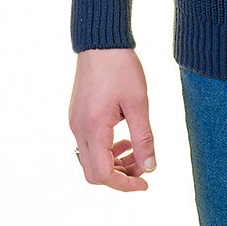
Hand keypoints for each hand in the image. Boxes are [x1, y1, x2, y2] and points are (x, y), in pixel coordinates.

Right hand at [69, 48, 156, 191]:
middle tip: (143, 165)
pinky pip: (88, 143)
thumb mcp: (138, 102)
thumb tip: (151, 166)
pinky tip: (123, 136)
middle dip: (120, 175)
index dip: (126, 184)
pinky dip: (106, 148)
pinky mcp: (77, 115)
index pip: (104, 175)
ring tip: (136, 149)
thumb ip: (144, 137)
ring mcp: (75, 122)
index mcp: (93, 129)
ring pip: (91, 159)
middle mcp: (78, 130)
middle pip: (94, 173)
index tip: (146, 182)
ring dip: (114, 162)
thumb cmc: (120, 67)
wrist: (100, 41)